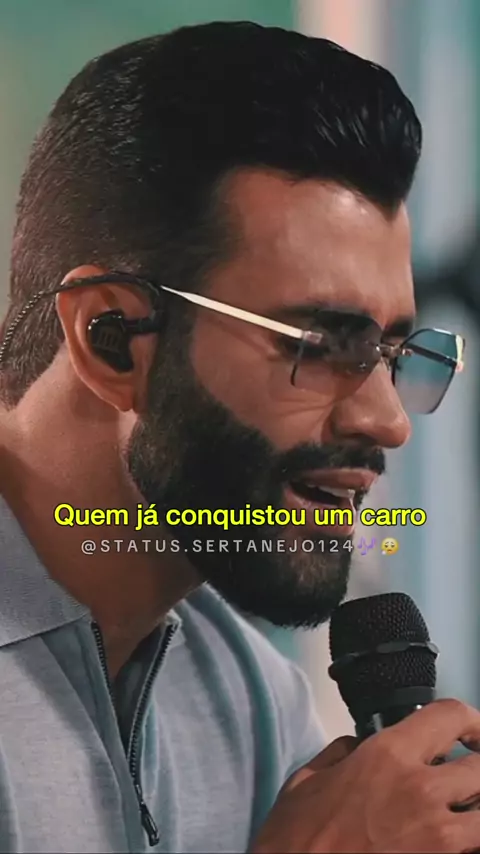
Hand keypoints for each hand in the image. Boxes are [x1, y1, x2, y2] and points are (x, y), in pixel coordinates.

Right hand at [252, 699, 479, 852]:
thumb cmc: (295, 841)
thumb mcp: (307, 779)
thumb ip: (343, 752)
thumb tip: (359, 745)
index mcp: (388, 756)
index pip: (450, 716)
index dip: (469, 719)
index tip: (469, 730)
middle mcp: (421, 791)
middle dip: (478, 767)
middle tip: (469, 773)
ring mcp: (438, 838)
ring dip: (476, 812)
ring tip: (462, 814)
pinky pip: (474, 851)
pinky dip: (469, 845)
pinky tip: (455, 844)